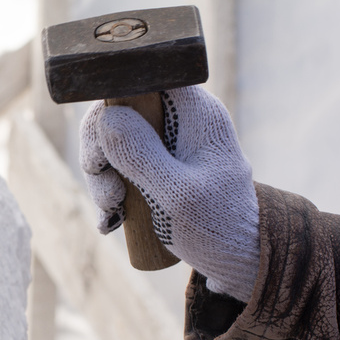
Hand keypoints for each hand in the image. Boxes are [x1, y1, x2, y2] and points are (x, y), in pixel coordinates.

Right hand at [79, 86, 259, 301]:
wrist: (238, 261)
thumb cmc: (218, 227)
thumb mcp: (176, 194)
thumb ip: (141, 154)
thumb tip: (107, 117)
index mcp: (195, 112)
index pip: (141, 78)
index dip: (112, 104)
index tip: (102, 148)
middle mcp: (179, 120)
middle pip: (118, 113)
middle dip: (101, 153)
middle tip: (107, 192)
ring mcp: (166, 145)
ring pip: (112, 144)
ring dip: (102, 181)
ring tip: (113, 215)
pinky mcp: (156, 168)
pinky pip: (119, 168)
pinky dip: (109, 194)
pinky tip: (113, 221)